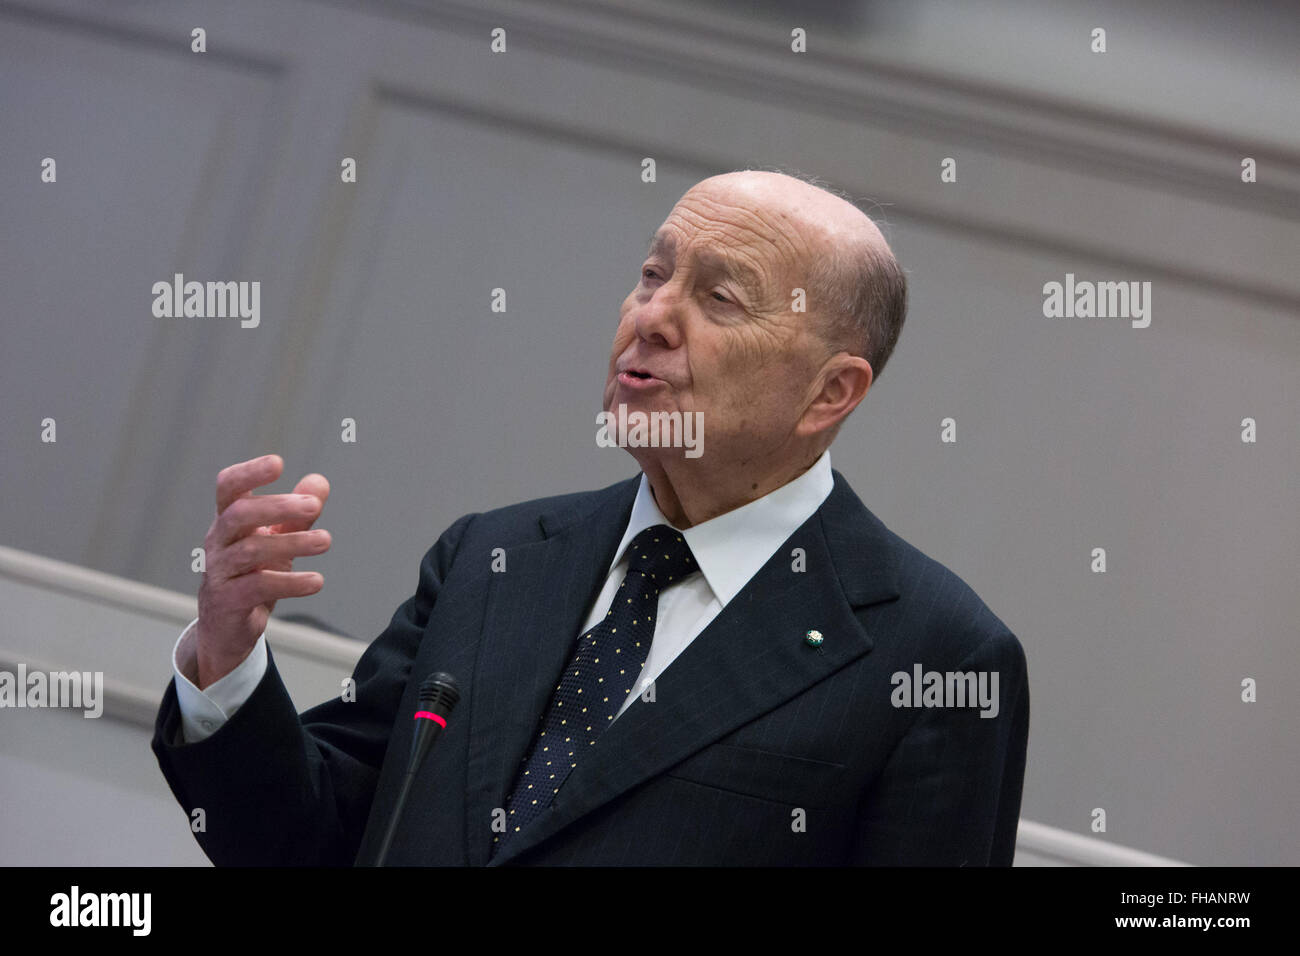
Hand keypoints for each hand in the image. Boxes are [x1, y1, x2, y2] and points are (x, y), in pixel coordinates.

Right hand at [195, 454, 330, 688]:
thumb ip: (297, 513)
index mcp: (228, 520)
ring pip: (250, 551)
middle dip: (277, 507)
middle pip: (238, 515)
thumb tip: (320, 481)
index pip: (227, 487)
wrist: (228, 629)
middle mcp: (218, 542)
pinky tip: (316, 581)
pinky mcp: (228, 601)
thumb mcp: (276, 540)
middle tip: (314, 506)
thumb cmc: (252, 574)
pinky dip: (290, 583)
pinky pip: (257, 587)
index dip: (249, 472)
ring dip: (292, 543)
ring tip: (326, 541)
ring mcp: (219, 572)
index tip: (278, 463)